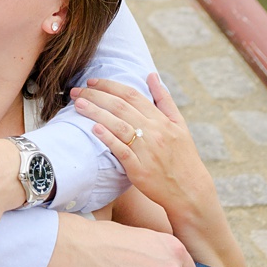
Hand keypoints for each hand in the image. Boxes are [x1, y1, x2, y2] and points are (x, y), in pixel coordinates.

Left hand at [73, 73, 213, 218]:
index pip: (132, 95)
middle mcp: (155, 133)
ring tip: (78, 104)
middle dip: (95, 95)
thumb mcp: (180, 126)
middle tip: (76, 91)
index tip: (91, 81)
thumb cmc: (183, 156)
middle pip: (120, 107)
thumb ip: (164, 100)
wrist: (190, 192)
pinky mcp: (140, 169)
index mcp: (162, 121)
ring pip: (117, 125)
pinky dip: (107, 138)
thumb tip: (151, 75)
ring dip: (95, 112)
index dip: (109, 85)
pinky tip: (93, 128)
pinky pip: (121, 150)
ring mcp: (147, 151)